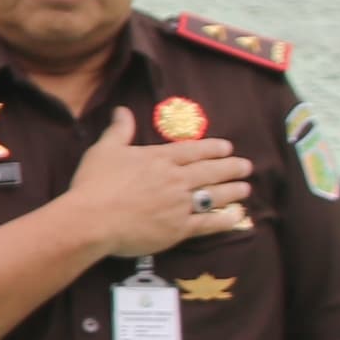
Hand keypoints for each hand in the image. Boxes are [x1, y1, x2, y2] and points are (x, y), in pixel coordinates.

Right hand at [61, 109, 248, 258]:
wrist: (92, 220)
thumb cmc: (95, 183)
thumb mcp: (105, 150)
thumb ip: (119, 131)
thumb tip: (123, 110)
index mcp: (160, 159)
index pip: (193, 151)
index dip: (213, 149)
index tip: (227, 148)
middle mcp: (175, 179)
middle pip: (210, 171)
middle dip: (231, 168)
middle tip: (247, 166)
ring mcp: (180, 205)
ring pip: (214, 195)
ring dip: (232, 191)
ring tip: (246, 188)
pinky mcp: (179, 229)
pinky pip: (208, 223)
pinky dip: (224, 220)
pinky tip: (236, 216)